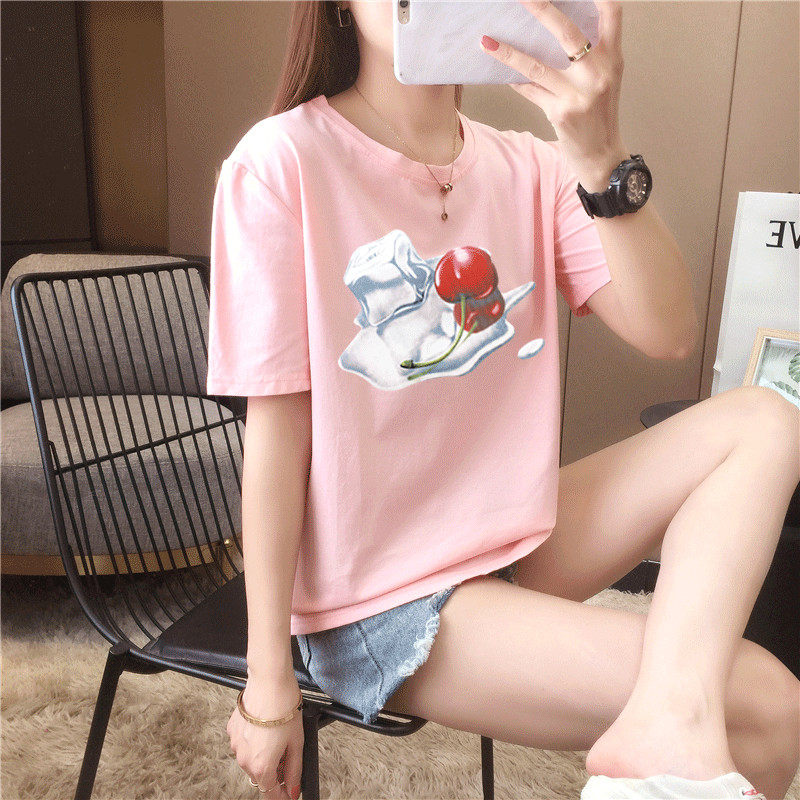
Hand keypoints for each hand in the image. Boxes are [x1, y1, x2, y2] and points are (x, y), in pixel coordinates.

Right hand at [227, 674, 303, 798]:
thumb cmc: (284, 708)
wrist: (269, 682)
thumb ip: (294, 770)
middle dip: (275, 771)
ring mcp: (236, 745)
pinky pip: (244, 743)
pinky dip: (254, 741)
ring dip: (263, 755)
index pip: (270, 793)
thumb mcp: (297, 742)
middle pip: (261, 776)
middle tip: (288, 754)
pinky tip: (265, 726)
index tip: (288, 794)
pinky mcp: (232, 730)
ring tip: (277, 735)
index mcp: (262, 766)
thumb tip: (293, 790)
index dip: (282, 795)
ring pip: (251, 760)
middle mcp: (245, 759)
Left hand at [480, 0, 627, 190]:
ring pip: (537, 65)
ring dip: (508, 52)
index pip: (612, 12)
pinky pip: (530, 91)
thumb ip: (590, 53)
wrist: (602, 156)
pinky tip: (497, 72)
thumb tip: (553, 25)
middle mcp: (597, 72)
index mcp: (613, 57)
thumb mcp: (604, 78)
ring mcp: (578, 94)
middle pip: (568, 32)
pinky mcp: (560, 113)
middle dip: (542, 9)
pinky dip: (513, 80)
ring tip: (486, 40)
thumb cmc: (599, 112)